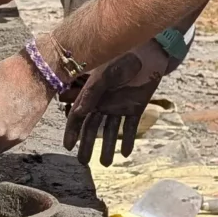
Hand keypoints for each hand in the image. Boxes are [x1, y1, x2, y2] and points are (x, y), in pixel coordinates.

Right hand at [64, 40, 175, 166]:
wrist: (149, 52)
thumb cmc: (123, 58)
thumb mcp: (106, 76)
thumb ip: (92, 93)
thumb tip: (77, 113)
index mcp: (93, 94)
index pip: (78, 117)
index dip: (72, 131)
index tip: (68, 147)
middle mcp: (104, 102)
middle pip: (93, 128)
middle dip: (88, 146)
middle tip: (83, 163)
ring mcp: (120, 106)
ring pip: (111, 130)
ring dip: (108, 147)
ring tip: (106, 164)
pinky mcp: (136, 106)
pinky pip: (130, 126)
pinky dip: (128, 140)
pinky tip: (125, 154)